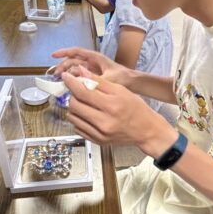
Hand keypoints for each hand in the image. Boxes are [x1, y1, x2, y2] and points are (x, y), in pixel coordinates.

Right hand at [52, 47, 133, 86]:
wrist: (133, 83)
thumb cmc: (124, 77)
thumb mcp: (110, 78)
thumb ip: (96, 80)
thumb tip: (82, 83)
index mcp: (95, 58)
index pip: (76, 52)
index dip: (64, 52)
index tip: (53, 55)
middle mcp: (93, 63)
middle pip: (73, 61)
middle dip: (63, 66)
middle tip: (56, 75)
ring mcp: (93, 70)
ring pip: (76, 70)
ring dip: (68, 74)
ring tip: (61, 82)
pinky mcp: (94, 78)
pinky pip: (81, 77)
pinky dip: (75, 80)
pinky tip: (70, 87)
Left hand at [62, 72, 176, 152]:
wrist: (146, 130)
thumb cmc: (136, 109)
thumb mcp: (121, 90)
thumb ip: (99, 81)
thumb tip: (81, 72)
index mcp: (111, 106)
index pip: (83, 92)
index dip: (71, 83)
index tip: (66, 77)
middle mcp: (104, 122)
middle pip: (74, 105)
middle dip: (73, 95)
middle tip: (79, 91)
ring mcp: (99, 134)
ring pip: (73, 117)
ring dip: (75, 107)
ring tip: (85, 103)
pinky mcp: (97, 141)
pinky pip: (77, 128)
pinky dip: (79, 119)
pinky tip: (88, 114)